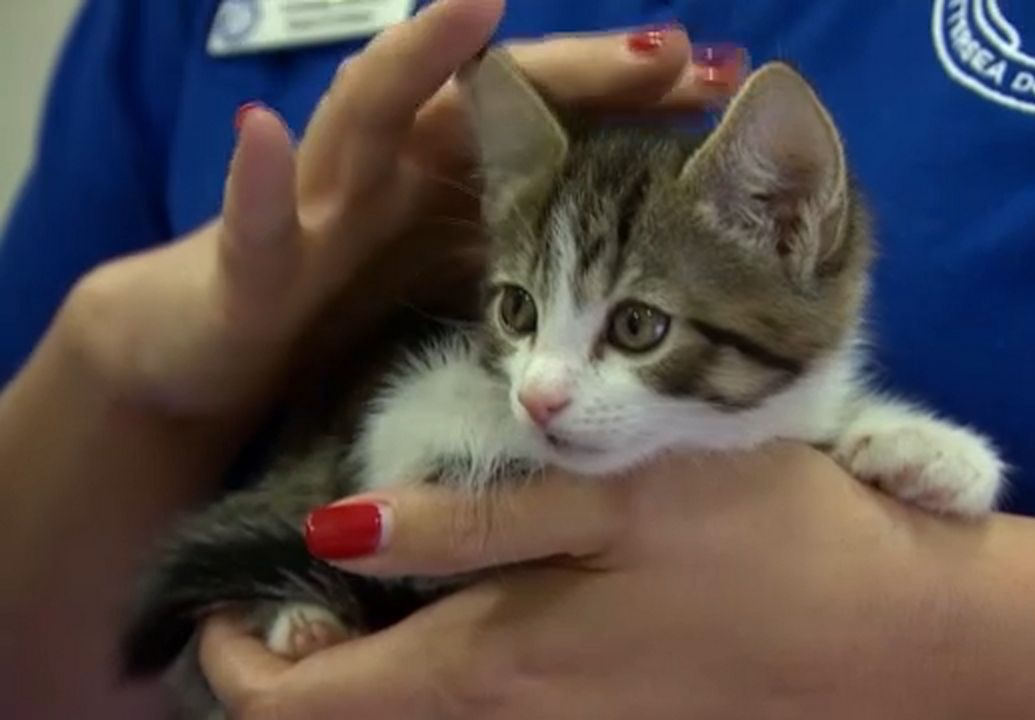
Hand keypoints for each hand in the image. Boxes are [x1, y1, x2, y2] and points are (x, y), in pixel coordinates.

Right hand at [53, 0, 732, 441]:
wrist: (221, 350)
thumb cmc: (351, 304)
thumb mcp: (468, 284)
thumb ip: (543, 252)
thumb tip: (661, 270)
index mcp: (458, 179)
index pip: (559, 125)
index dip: (632, 101)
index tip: (722, 77)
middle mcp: (398, 172)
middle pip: (492, 107)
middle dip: (575, 75)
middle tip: (663, 51)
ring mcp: (324, 207)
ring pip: (372, 118)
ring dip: (416, 61)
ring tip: (470, 10)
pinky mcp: (253, 265)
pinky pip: (251, 223)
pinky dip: (253, 182)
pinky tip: (260, 132)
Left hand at [200, 444, 974, 718]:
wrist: (892, 640)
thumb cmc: (764, 544)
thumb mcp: (618, 498)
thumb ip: (473, 522)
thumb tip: (335, 529)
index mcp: (490, 668)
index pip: (302, 706)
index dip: (233, 661)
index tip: (224, 600)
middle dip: (291, 664)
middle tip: (292, 576)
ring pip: (414, 719)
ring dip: (362, 667)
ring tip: (367, 578)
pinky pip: (478, 713)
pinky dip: (431, 672)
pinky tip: (466, 601)